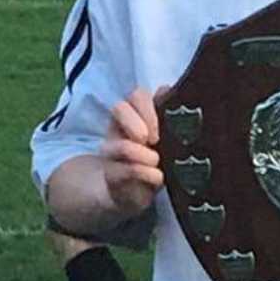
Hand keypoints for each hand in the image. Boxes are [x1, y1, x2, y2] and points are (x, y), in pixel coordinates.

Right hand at [100, 86, 167, 215]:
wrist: (136, 191)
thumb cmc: (156, 158)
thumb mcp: (167, 136)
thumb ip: (166, 114)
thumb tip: (166, 89)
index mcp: (135, 114)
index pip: (137, 95)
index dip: (149, 107)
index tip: (164, 124)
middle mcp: (119, 128)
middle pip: (119, 108)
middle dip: (139, 123)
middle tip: (155, 140)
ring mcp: (112, 151)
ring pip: (120, 145)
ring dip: (142, 154)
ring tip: (156, 161)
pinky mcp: (112, 175)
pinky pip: (125, 171)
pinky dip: (145, 174)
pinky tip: (158, 177)